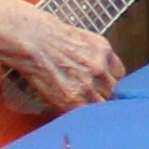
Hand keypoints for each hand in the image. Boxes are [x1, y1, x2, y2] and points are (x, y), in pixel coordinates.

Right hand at [0, 0, 122, 109]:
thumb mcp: (80, 39)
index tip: (104, 86)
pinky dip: (82, 113)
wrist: (30, 41)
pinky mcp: (73, 99)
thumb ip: (93, 55)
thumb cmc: (46, 35)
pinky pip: (87, 113)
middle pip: (113, 91)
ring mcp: (88, 84)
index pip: (119, 74)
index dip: (110, 81)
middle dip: (103, 94)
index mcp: (103, 50)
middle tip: (90, 96)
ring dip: (93, 105)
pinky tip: (73, 107)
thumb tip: (98, 70)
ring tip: (79, 102)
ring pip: (102, 104)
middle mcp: (100, 67)